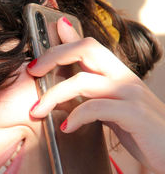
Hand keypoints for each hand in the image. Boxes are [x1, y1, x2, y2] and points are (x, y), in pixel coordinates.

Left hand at [28, 16, 164, 173]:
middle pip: (85, 48)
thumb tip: (68, 87)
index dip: (62, 42)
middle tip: (32, 72)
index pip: (88, 45)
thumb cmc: (140, 131)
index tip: (39, 53)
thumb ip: (92, 95)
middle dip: (53, 56)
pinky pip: (96, 108)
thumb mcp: (112, 109)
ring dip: (53, 95)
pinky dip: (76, 117)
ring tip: (37, 112)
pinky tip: (66, 128)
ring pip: (83, 81)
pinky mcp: (133, 114)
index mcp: (118, 74)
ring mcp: (129, 94)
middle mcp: (124, 78)